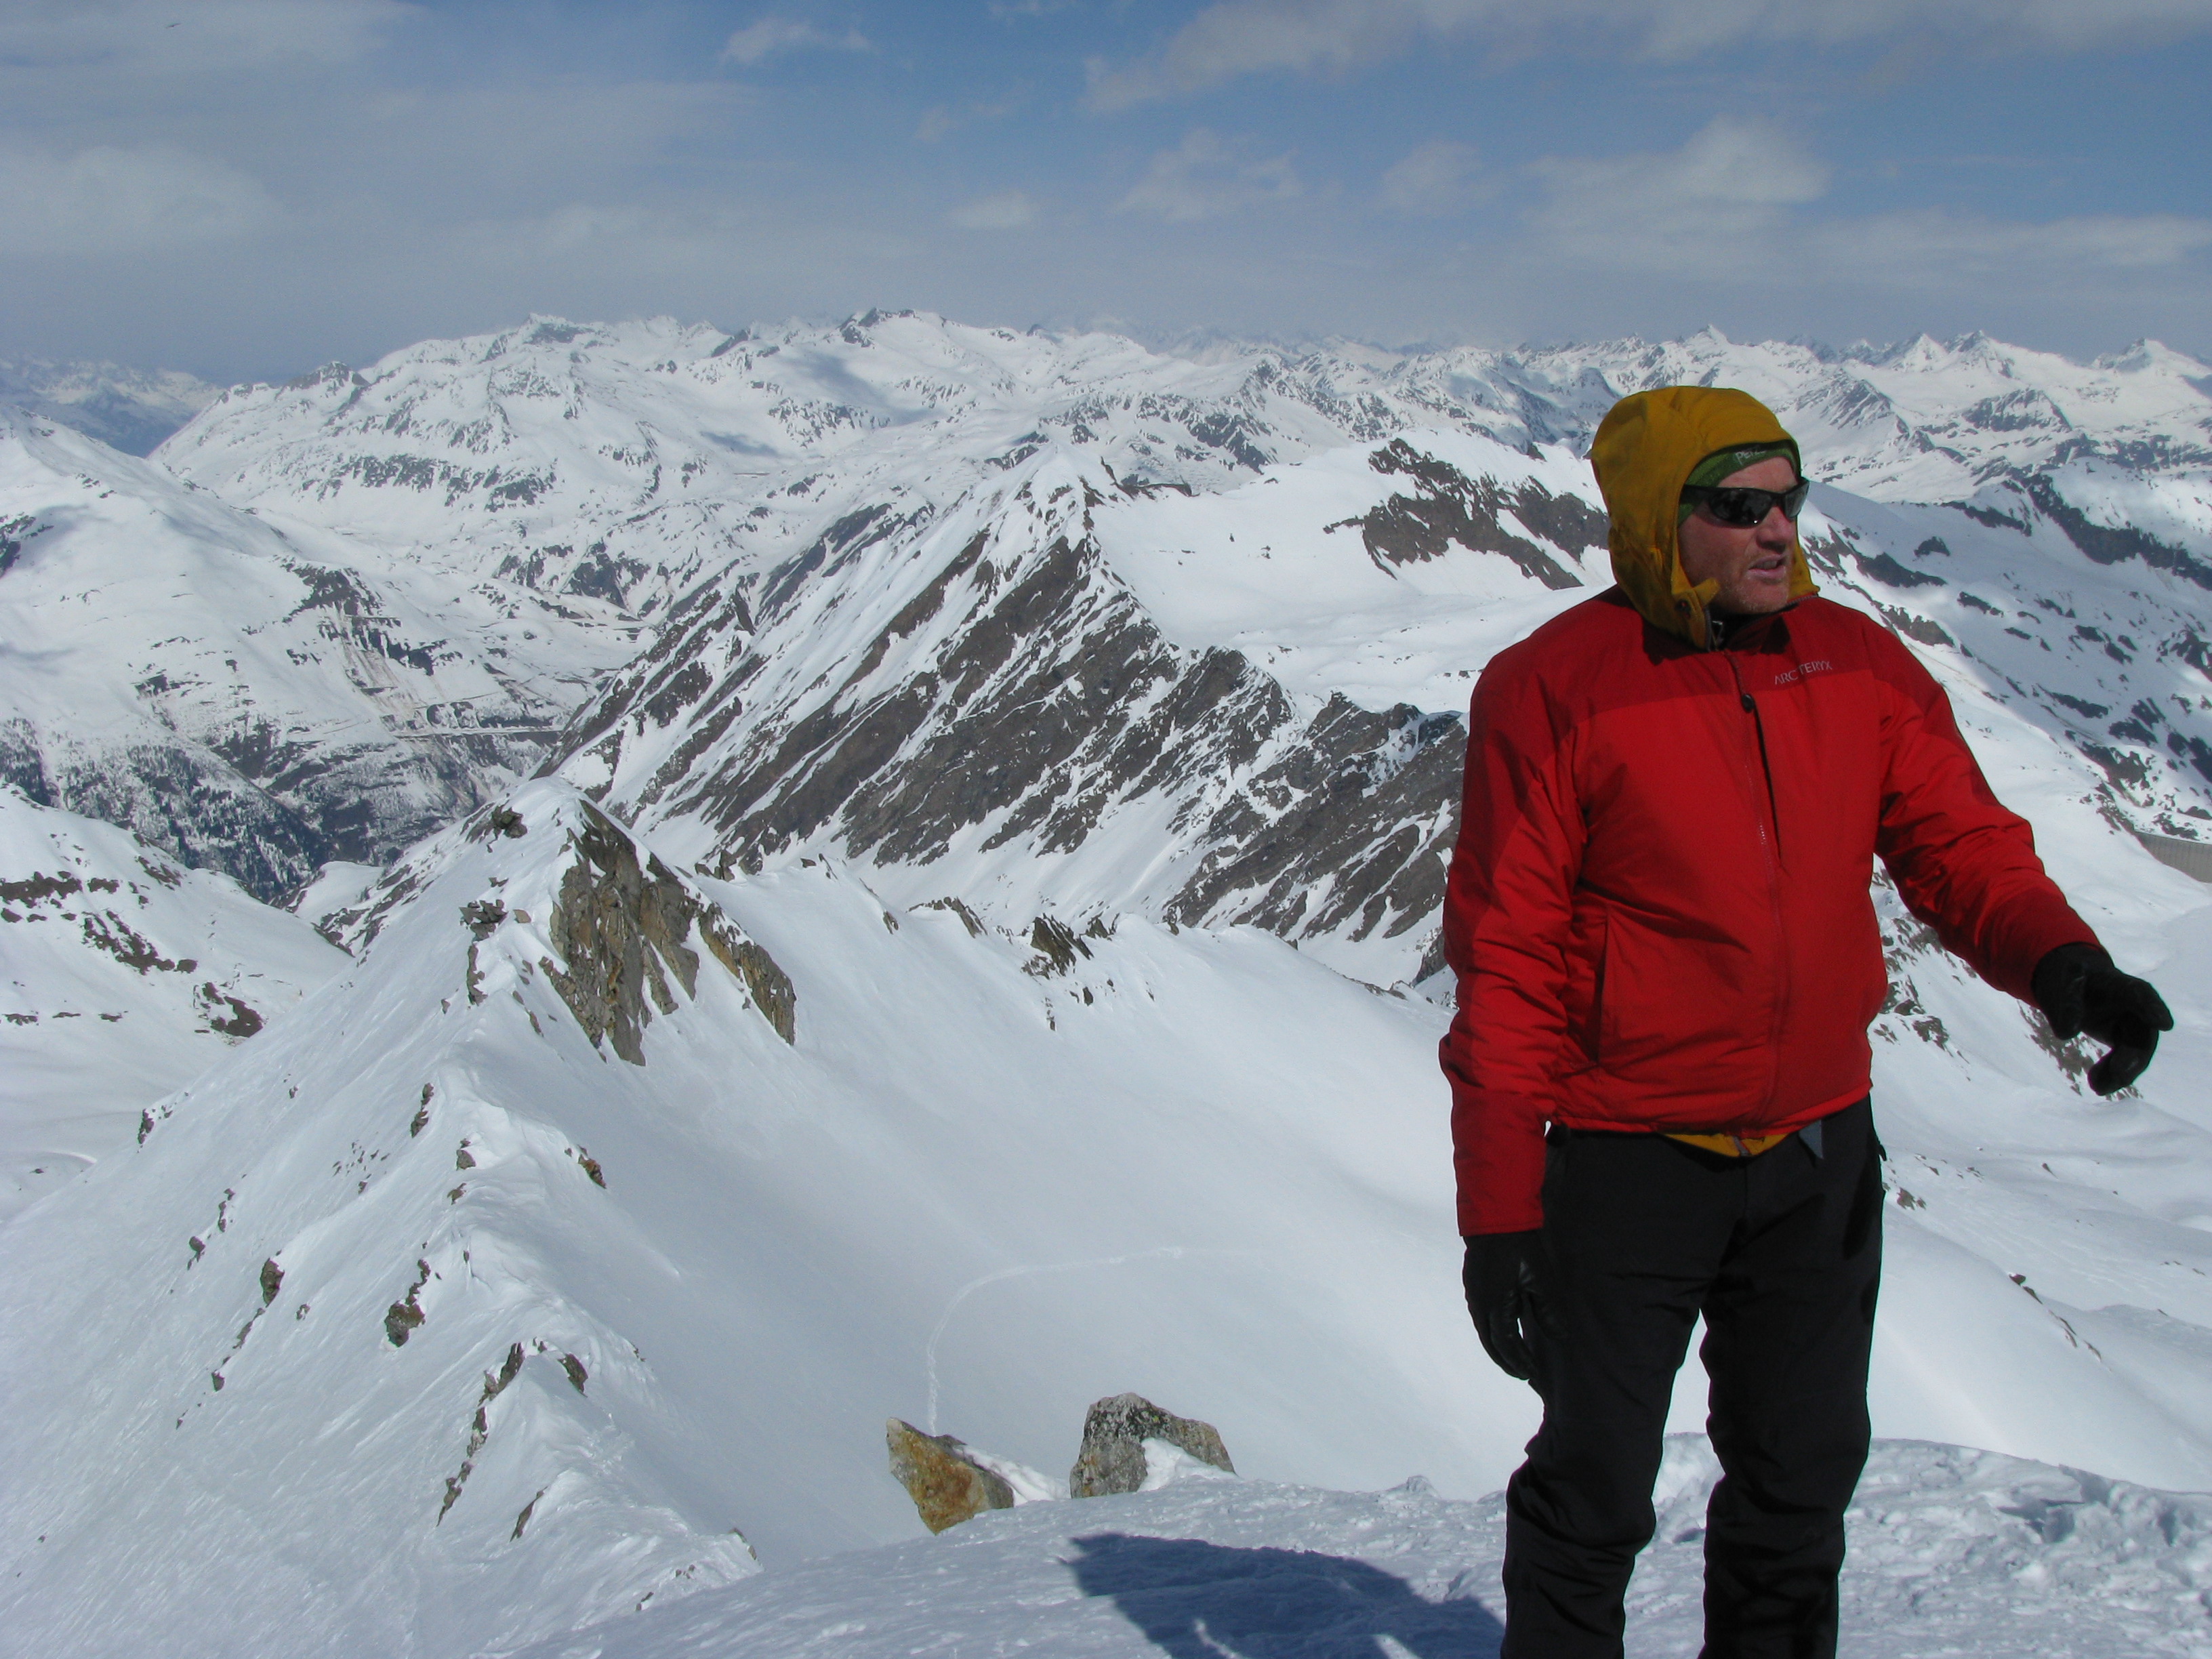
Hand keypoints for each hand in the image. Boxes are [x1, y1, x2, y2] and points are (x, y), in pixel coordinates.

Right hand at [1462, 1230, 1556, 1383]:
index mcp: (1494, 1305)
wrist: (1495, 1217)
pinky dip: (1491, 1330)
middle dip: (1505, 1360)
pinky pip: (1480, 1316)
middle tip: (1521, 1373)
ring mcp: (1473, 1293)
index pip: (1506, 1344)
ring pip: (1482, 1329)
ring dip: (1497, 1347)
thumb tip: (1559, 1337)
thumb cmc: (1520, 1247)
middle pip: (1489, 1342)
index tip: (1532, 1373)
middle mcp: (1479, 1303)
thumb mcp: (1541, 1279)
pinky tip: (1501, 1330)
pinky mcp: (1473, 1283)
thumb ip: (1548, 1311)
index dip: (1519, 1361)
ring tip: (1512, 1358)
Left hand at [2033, 943, 2174, 1095]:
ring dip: (2122, 1072)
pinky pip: (2126, 1059)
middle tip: (2120, 1075)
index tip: (2164, 1025)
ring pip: (2137, 1051)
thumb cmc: (2068, 978)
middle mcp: (2132, 1006)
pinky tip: (2097, 1085)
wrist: (2071, 983)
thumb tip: (2066, 1034)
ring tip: (2097, 1087)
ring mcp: (2130, 1023)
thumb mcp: (2060, 984)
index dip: (2153, 1008)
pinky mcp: (2124, 1038)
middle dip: (2134, 1056)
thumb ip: (2065, 1004)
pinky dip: (2113, 1073)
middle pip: (2143, 1032)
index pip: (2140, 994)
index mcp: (2119, 984)